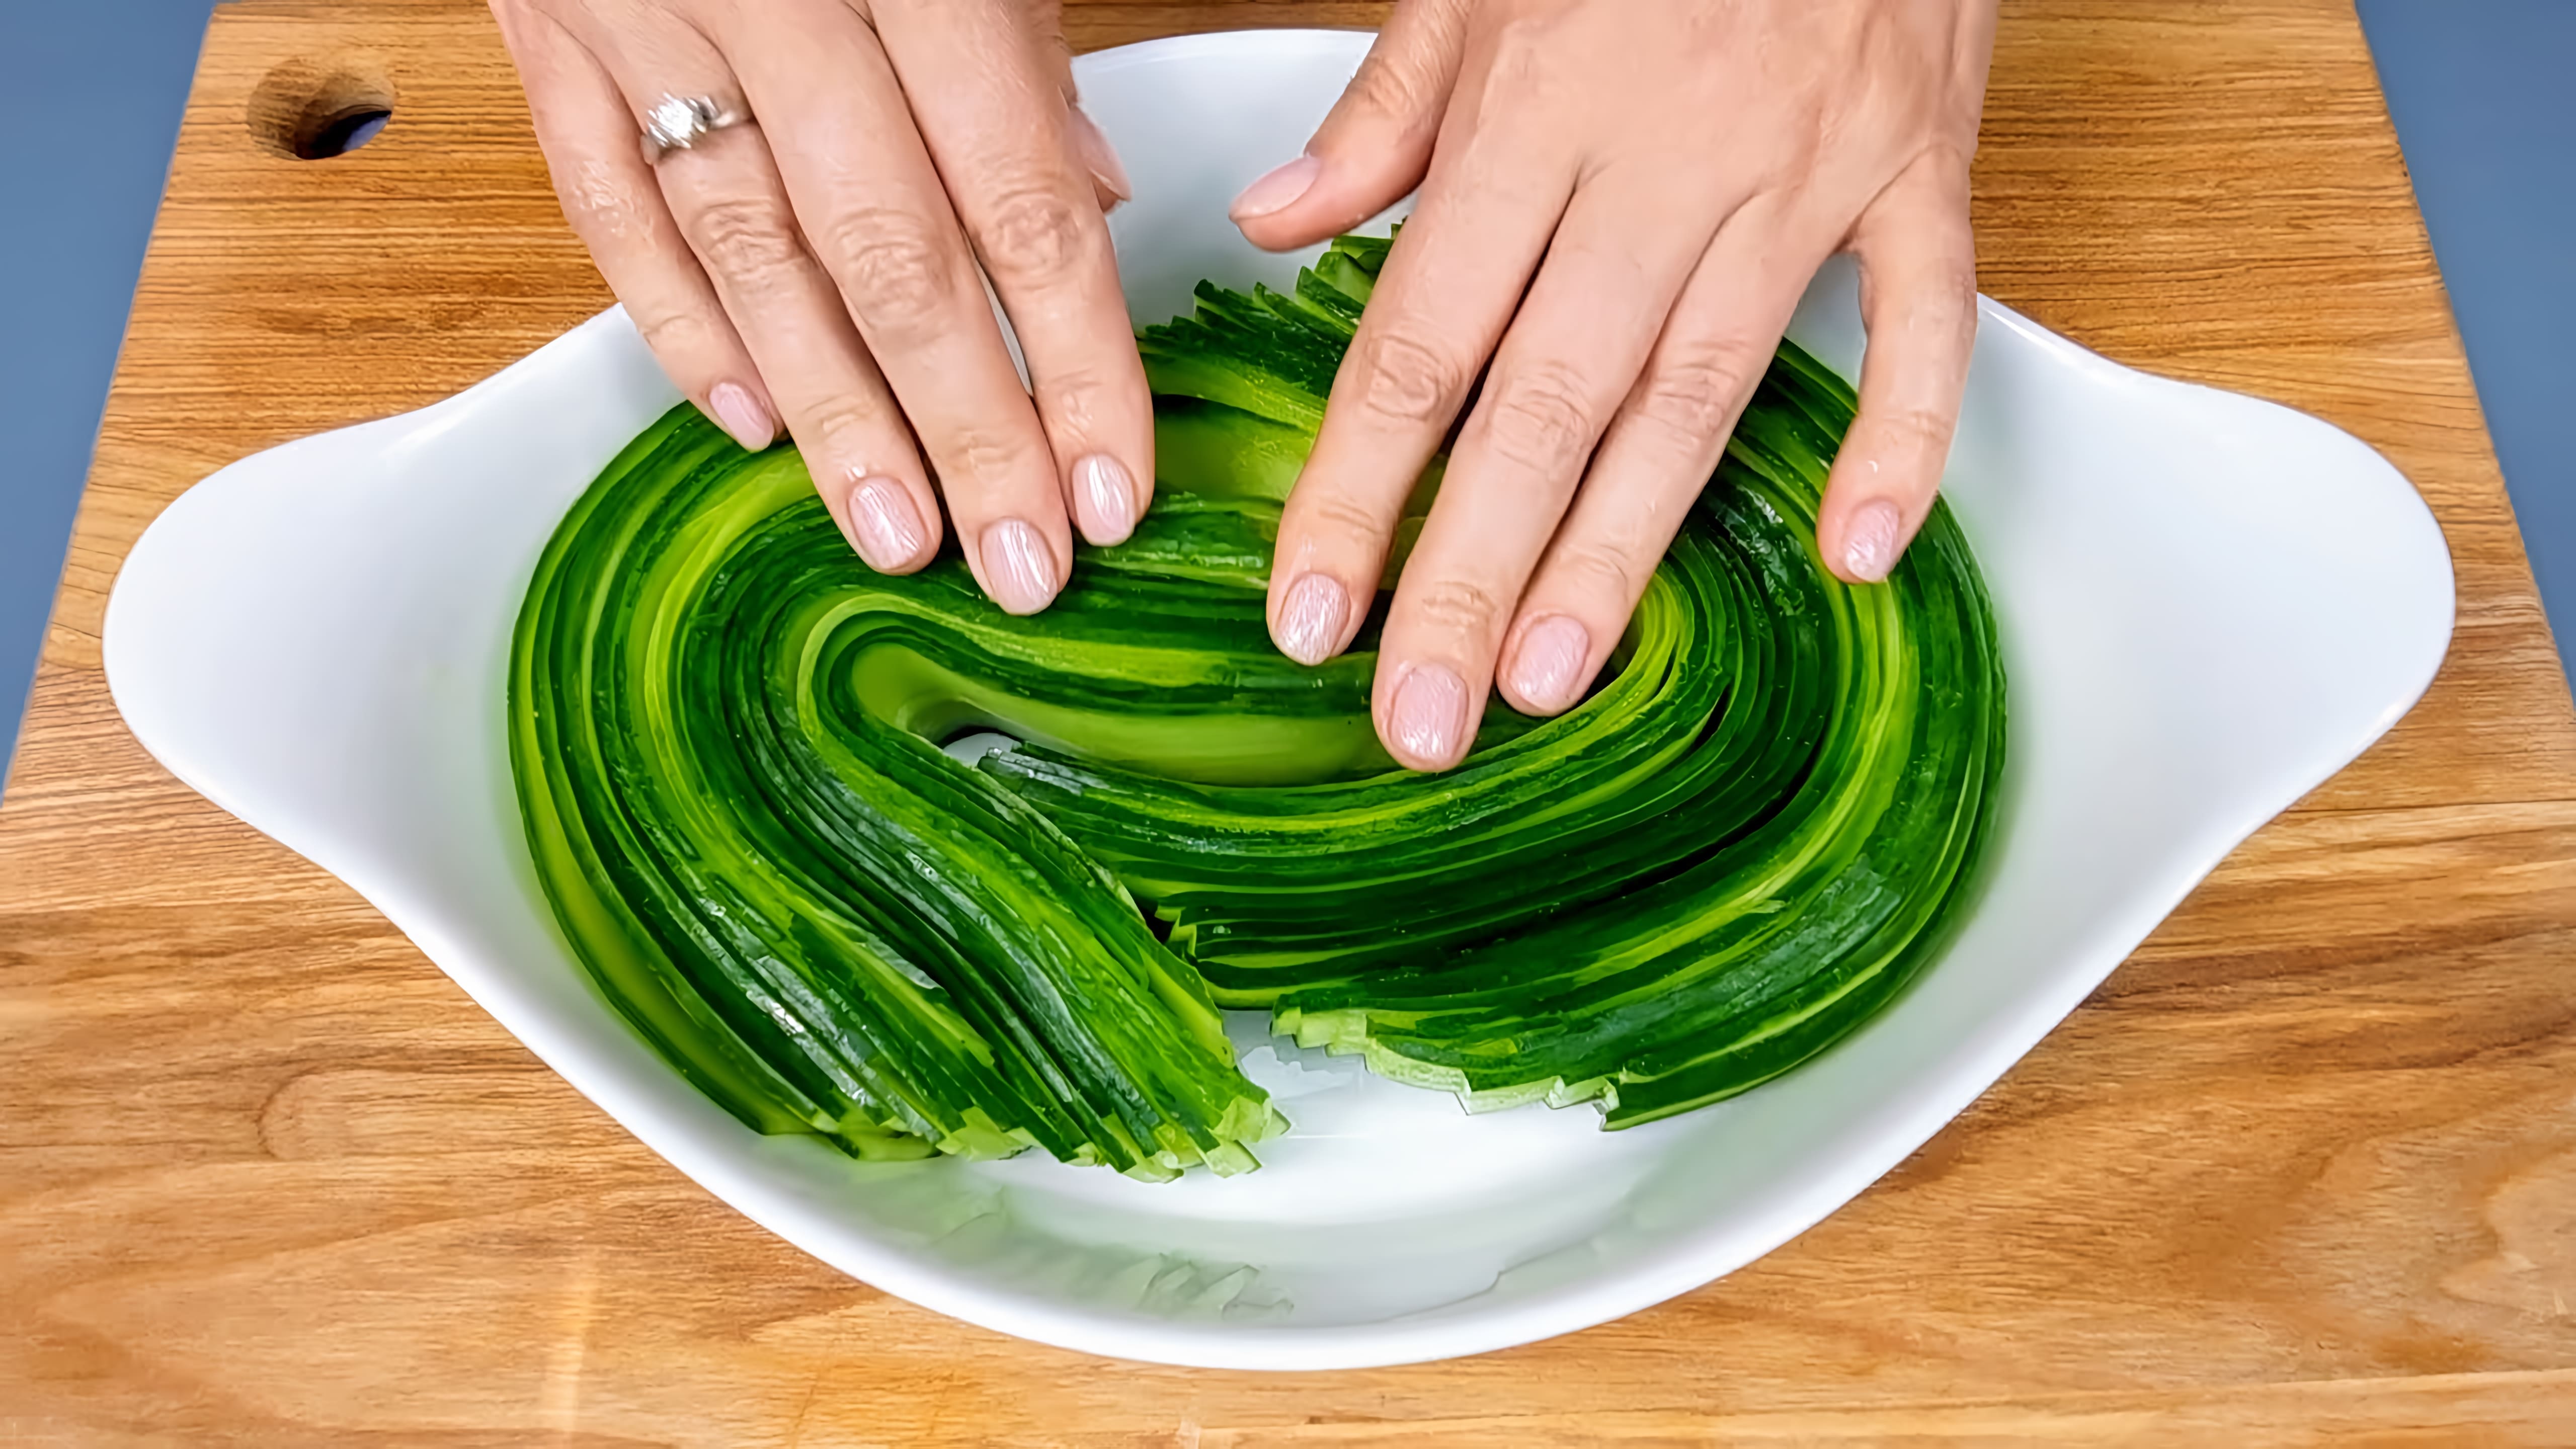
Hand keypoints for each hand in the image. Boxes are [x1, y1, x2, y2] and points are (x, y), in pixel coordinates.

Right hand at [491, 0, 1151, 614]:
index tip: (1113, 482)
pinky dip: (674, 321)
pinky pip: (609, 204)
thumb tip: (1092, 203)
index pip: (1020, 203)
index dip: (1075, 360)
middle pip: (891, 259)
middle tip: (1021, 561)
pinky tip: (746, 421)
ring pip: (750, 256)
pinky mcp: (548, 31)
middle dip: (967, 430)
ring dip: (830, 414)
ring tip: (896, 533)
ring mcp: (645, 16)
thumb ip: (1030, 51)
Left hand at [1234, 0, 1996, 769]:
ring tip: (1552, 680)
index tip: (1309, 612)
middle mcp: (1663, 158)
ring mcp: (1802, 175)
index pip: (1420, 340)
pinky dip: (1897, 441)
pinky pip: (1917, 325)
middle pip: (1546, 404)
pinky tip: (1852, 557)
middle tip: (1420, 719)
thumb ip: (1384, 111)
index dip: (1358, 489)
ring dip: (1624, 553)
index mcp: (1538, 111)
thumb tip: (1276, 226)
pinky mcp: (1918, 174)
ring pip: (1698, 396)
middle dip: (1471, 576)